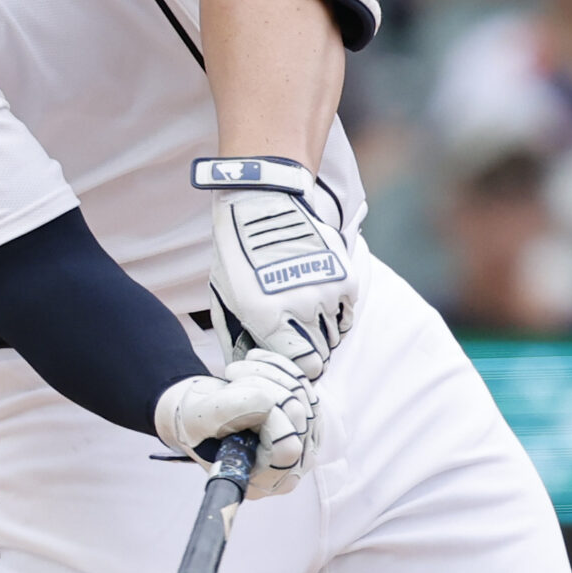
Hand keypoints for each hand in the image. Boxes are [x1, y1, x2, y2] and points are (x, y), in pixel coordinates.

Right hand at [153, 348, 316, 498]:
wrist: (199, 409)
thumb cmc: (195, 421)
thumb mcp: (199, 418)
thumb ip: (229, 413)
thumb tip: (267, 403)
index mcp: (266, 481)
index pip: (287, 449)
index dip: (267, 418)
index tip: (238, 400)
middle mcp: (293, 464)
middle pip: (296, 413)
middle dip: (259, 388)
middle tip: (230, 386)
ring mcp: (306, 437)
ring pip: (301, 389)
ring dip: (264, 373)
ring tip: (235, 376)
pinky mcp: (309, 410)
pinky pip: (304, 375)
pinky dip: (275, 364)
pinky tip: (252, 366)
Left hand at [195, 157, 359, 376]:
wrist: (262, 204)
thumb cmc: (237, 255)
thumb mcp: (224, 298)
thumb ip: (235, 337)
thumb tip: (244, 368)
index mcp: (267, 316)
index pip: (302, 365)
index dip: (297, 366)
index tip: (292, 358)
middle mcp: (301, 306)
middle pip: (321, 354)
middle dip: (309, 352)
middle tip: (297, 339)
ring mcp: (326, 290)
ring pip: (335, 335)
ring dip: (322, 332)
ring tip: (304, 315)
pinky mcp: (344, 276)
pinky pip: (347, 313)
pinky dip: (337, 313)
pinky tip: (318, 300)